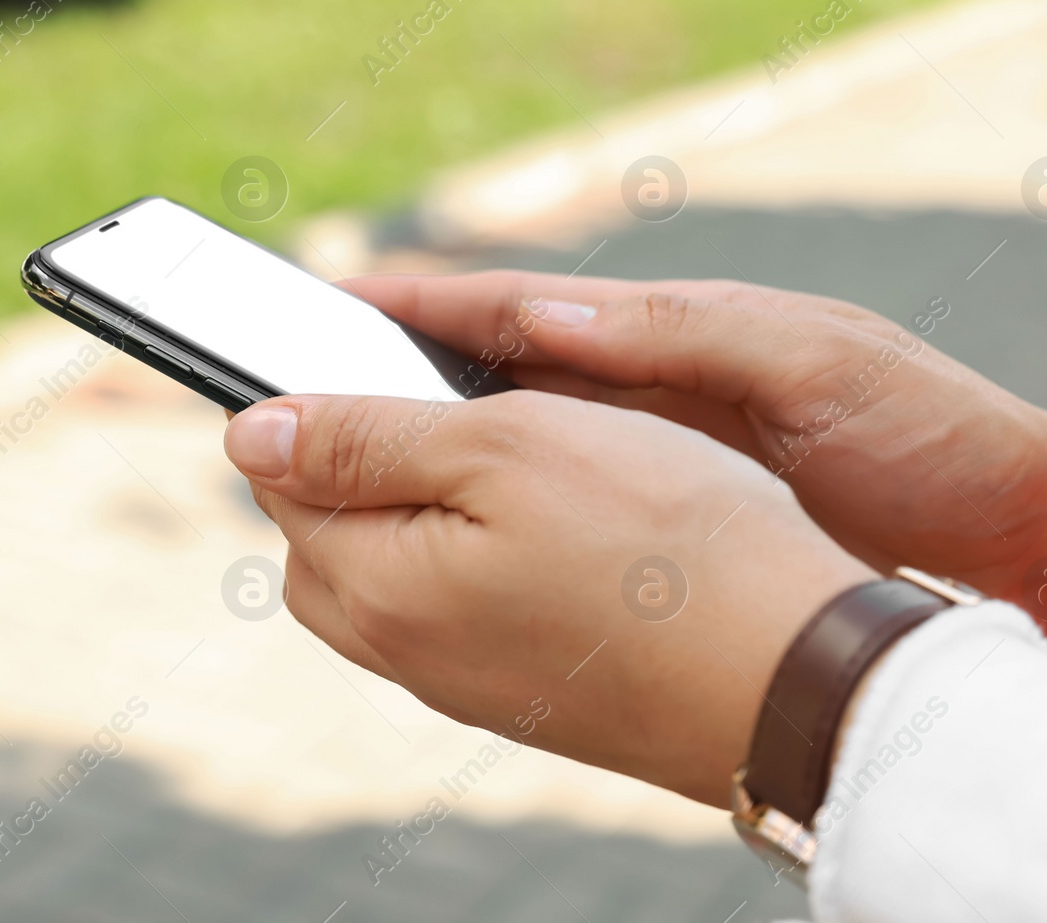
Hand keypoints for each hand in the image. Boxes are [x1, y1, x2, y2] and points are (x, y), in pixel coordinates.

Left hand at [223, 390, 873, 805]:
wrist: (798, 678)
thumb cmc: (664, 545)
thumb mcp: (504, 448)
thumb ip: (364, 438)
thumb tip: (248, 431)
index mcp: (378, 588)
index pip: (280, 482)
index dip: (304, 403)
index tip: (350, 350)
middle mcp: (406, 653)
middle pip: (324, 539)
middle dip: (352, 460)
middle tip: (431, 397)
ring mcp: (468, 684)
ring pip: (393, 577)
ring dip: (417, 509)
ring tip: (500, 452)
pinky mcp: (528, 695)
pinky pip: (457, 613)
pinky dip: (471, 556)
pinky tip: (547, 523)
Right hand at [348, 272, 1046, 663]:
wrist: (1024, 530)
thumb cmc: (932, 435)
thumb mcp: (813, 364)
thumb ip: (680, 334)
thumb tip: (538, 308)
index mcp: (674, 329)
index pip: (519, 304)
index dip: (419, 300)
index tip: (323, 300)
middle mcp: (655, 380)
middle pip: (500, 369)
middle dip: (400, 375)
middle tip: (304, 393)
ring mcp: (664, 450)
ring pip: (520, 440)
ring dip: (437, 442)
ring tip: (348, 461)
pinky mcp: (682, 516)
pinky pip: (563, 501)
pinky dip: (499, 503)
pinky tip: (456, 529)